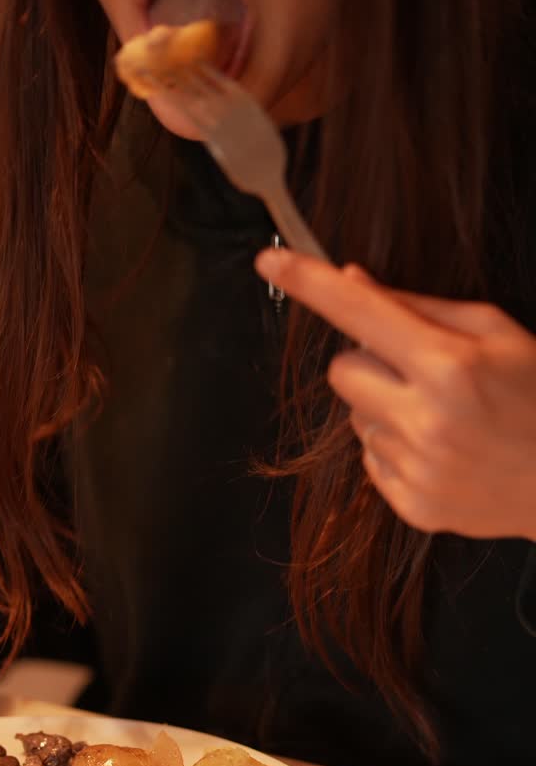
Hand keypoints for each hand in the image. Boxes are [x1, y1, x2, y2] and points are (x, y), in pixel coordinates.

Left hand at [255, 250, 535, 539]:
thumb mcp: (495, 331)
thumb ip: (419, 306)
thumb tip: (350, 281)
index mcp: (450, 366)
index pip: (360, 314)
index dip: (309, 283)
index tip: (270, 259)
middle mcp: (426, 421)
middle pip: (342, 371)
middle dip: (369, 362)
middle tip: (417, 370)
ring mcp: (416, 470)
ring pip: (355, 418)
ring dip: (385, 409)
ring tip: (443, 418)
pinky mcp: (412, 506)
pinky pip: (370, 461)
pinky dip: (395, 450)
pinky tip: (442, 451)